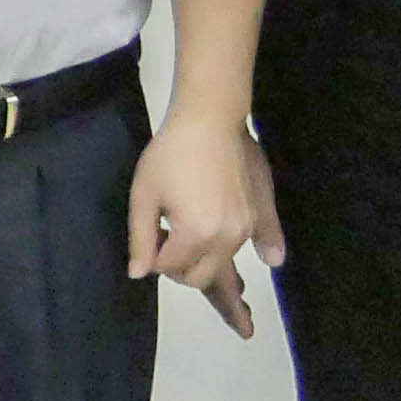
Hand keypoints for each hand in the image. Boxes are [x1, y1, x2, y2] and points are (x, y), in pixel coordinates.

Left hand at [129, 114, 275, 336]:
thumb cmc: (169, 155)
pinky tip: (262, 271)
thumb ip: (141, 238)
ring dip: (209, 269)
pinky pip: (259, 245)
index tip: (147, 238)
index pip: (169, 268)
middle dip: (179, 270)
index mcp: (195, 235)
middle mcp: (227, 239)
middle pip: (200, 277)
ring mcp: (246, 228)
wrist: (211, 121)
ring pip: (225, 267)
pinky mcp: (258, 216)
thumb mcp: (144, 195)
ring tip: (209, 279)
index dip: (153, 258)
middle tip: (164, 247)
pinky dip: (255, 258)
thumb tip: (139, 274)